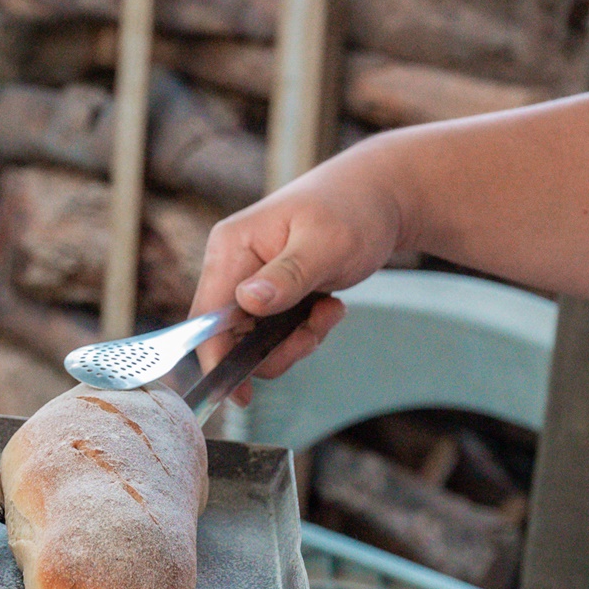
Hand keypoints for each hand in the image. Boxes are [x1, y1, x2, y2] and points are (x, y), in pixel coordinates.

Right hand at [192, 146, 406, 400]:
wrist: (381, 195)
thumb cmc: (353, 209)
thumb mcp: (324, 245)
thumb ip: (286, 277)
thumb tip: (248, 302)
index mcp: (231, 248)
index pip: (207, 317)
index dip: (217, 358)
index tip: (238, 393)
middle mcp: (232, 266)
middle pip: (230, 337)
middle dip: (273, 348)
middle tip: (312, 334)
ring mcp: (251, 281)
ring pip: (255, 341)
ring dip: (295, 341)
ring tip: (328, 313)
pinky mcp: (271, 293)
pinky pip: (275, 333)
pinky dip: (304, 332)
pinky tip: (329, 306)